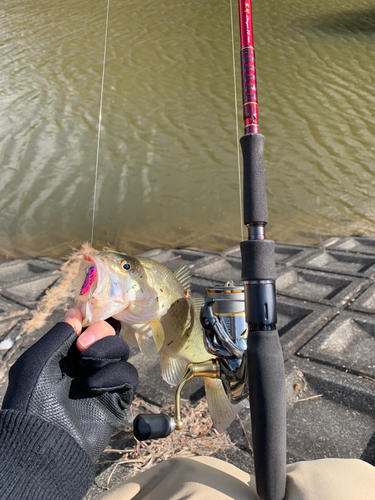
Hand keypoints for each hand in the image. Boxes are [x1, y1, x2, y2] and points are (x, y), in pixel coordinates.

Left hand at [2, 309, 137, 462]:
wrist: (44, 442)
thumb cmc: (33, 400)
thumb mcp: (38, 360)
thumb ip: (59, 334)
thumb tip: (76, 313)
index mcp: (68, 353)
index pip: (90, 326)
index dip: (93, 318)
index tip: (86, 317)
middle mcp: (87, 364)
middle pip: (110, 334)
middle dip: (101, 334)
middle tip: (83, 346)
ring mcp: (104, 380)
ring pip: (122, 352)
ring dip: (106, 353)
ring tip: (87, 369)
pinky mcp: (117, 398)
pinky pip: (128, 375)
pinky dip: (114, 375)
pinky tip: (94, 386)